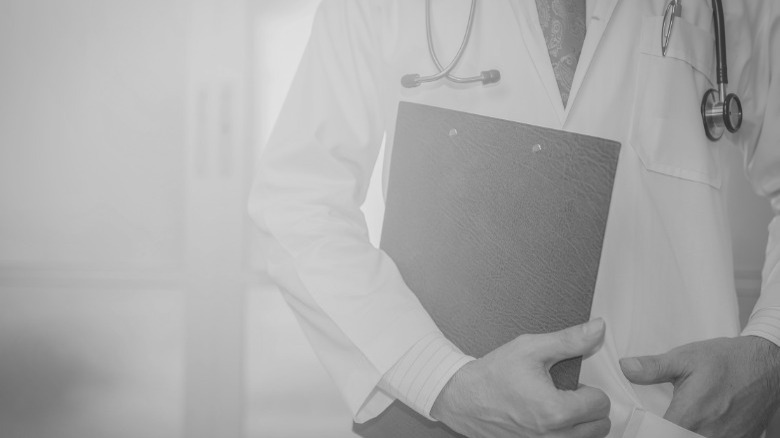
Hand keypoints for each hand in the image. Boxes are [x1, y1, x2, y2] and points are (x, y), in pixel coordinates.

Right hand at [430, 319, 610, 437]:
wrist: (462, 398)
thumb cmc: (493, 374)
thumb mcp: (530, 348)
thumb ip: (570, 340)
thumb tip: (598, 329)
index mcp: (556, 411)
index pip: (601, 403)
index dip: (589, 387)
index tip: (572, 382)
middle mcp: (553, 436)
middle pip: (600, 426)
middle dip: (589, 407)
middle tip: (567, 393)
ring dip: (580, 423)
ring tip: (558, 405)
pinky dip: (564, 433)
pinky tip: (546, 418)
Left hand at [620, 336, 779, 437]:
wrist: (766, 365)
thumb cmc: (726, 360)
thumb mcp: (685, 358)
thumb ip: (653, 367)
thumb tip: (626, 367)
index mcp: (690, 416)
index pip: (658, 436)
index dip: (646, 432)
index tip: (640, 426)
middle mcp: (709, 434)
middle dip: (665, 432)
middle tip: (660, 420)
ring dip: (684, 433)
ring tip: (680, 420)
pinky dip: (702, 434)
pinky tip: (698, 425)